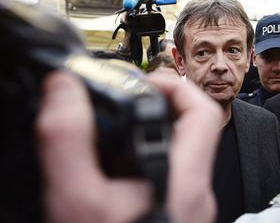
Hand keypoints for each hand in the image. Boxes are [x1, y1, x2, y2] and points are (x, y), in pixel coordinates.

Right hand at [36, 71, 222, 222]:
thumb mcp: (74, 200)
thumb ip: (68, 140)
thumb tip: (65, 91)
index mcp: (183, 183)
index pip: (203, 114)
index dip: (175, 86)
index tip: (142, 82)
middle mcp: (195, 194)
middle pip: (195, 129)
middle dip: (162, 104)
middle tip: (129, 99)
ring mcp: (189, 206)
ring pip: (182, 151)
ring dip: (153, 131)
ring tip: (120, 125)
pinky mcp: (178, 215)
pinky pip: (172, 172)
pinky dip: (149, 155)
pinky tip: (119, 164)